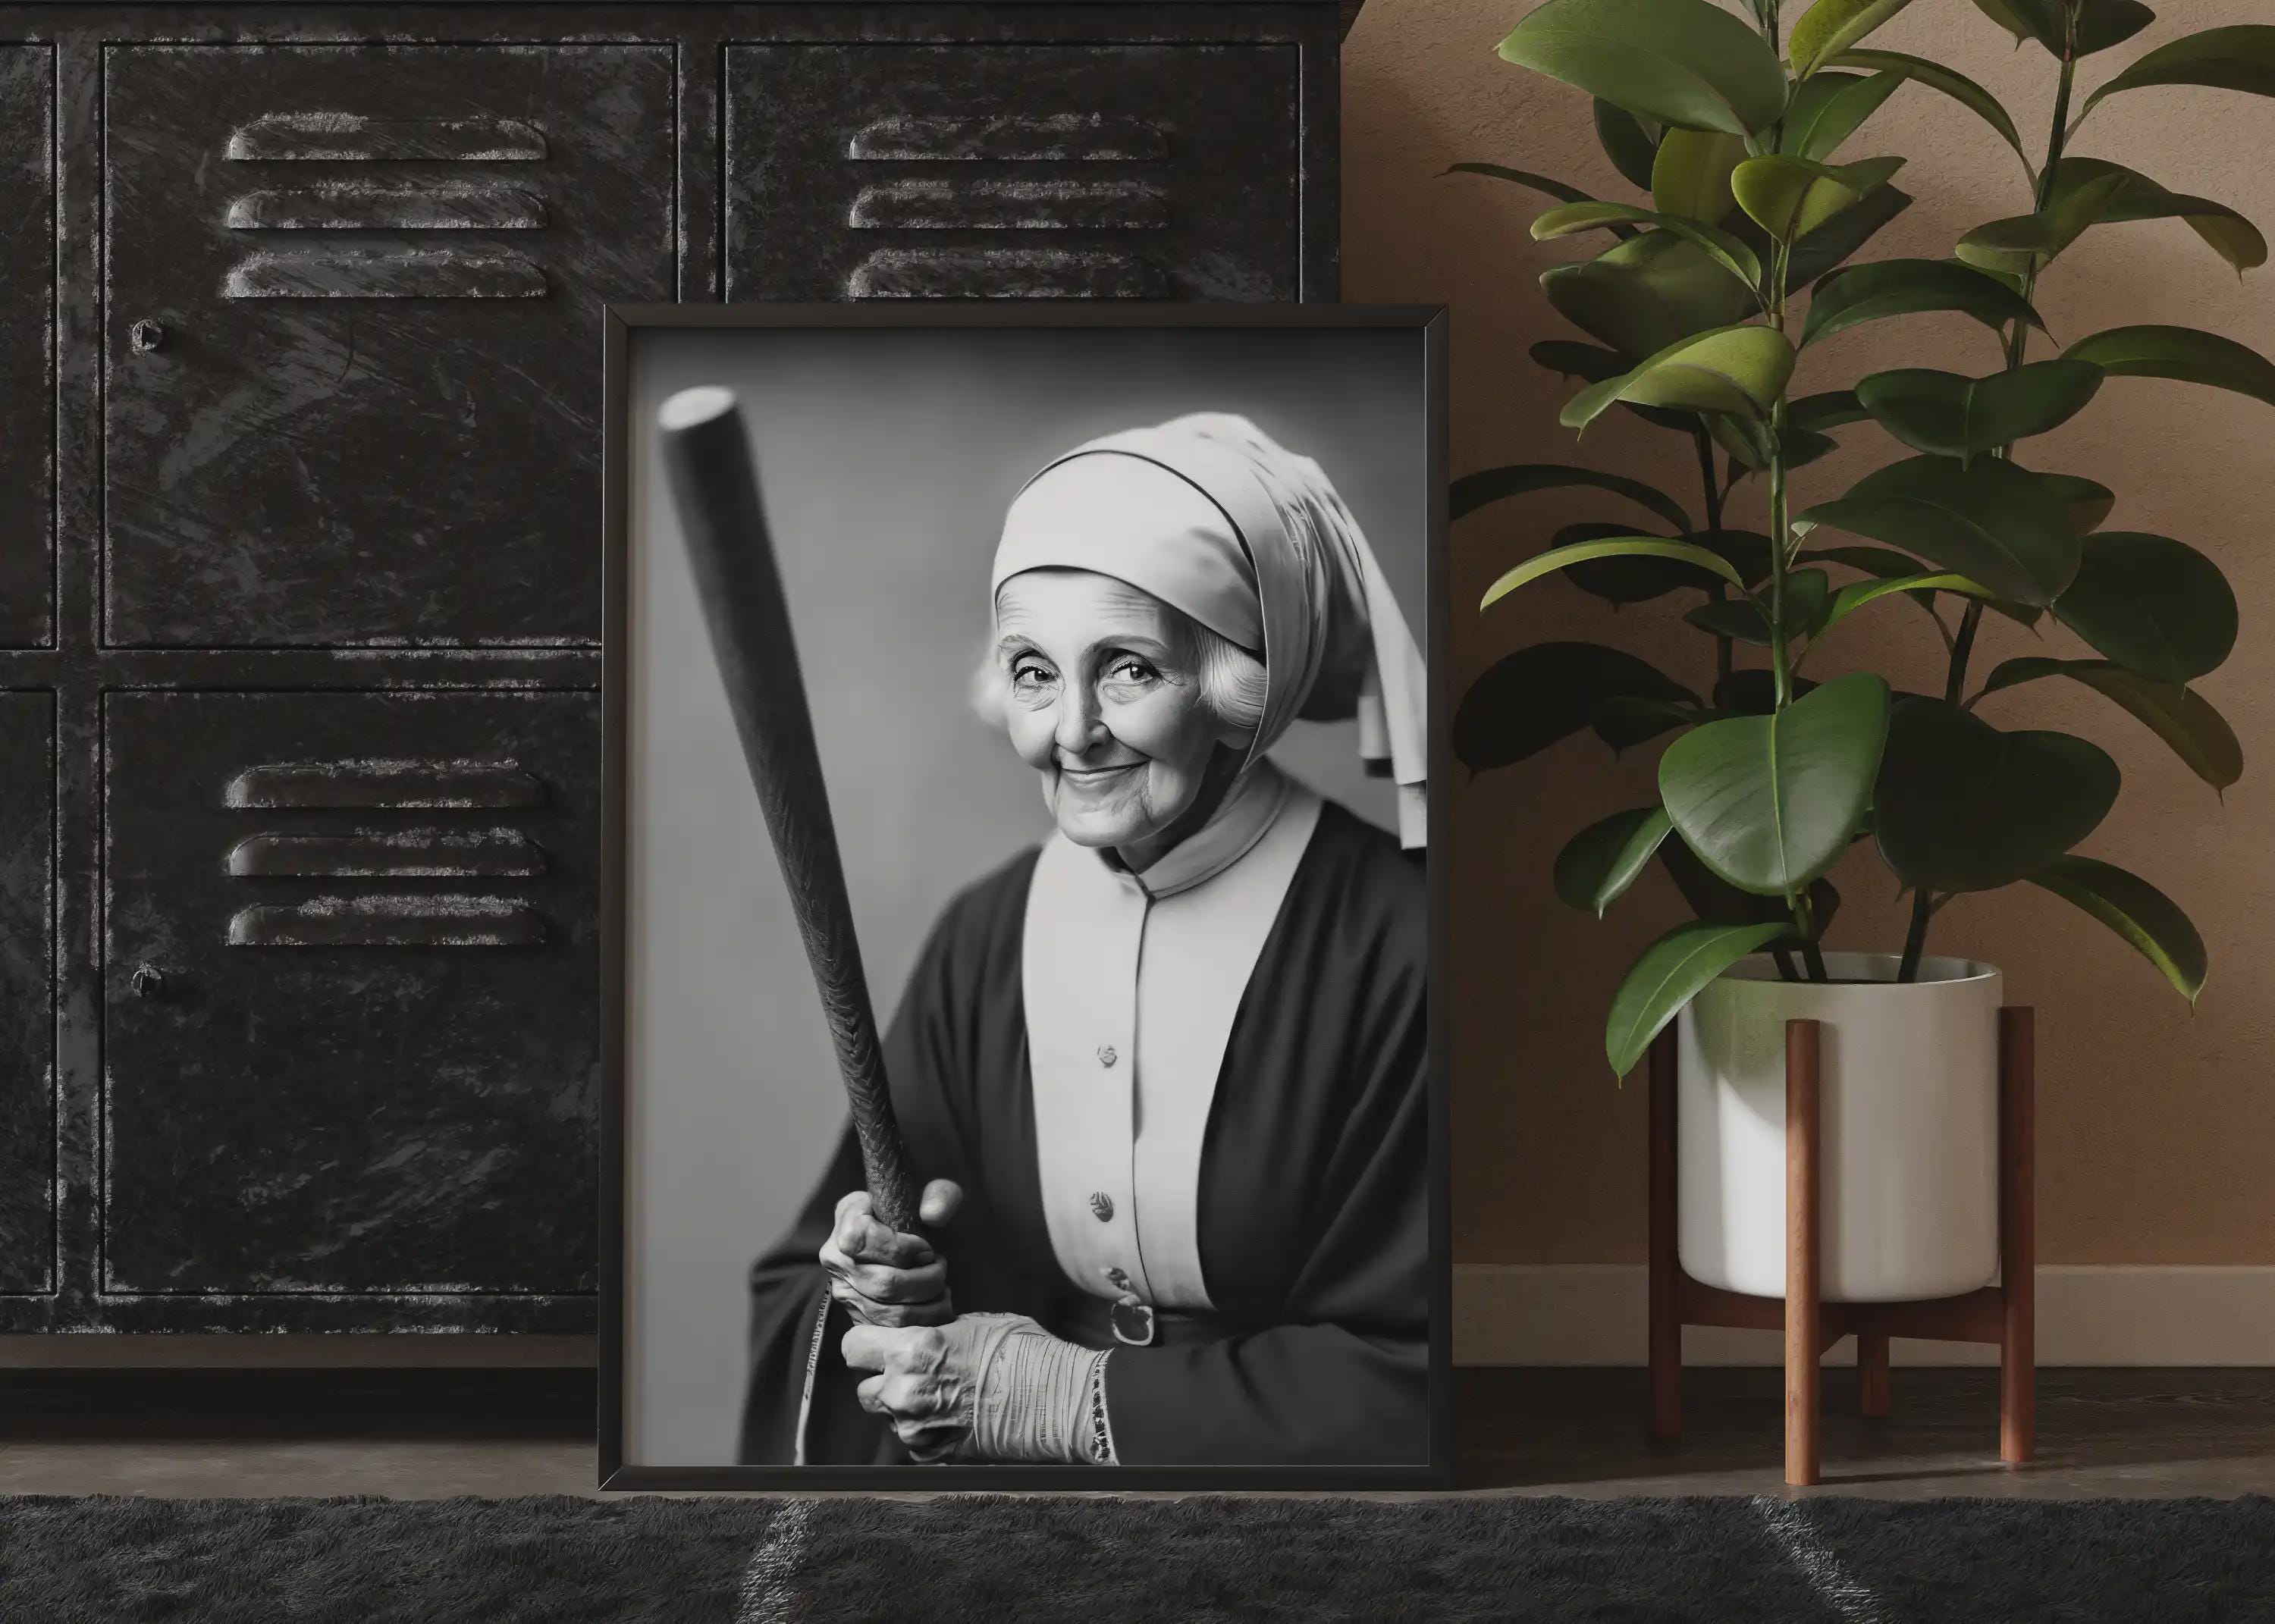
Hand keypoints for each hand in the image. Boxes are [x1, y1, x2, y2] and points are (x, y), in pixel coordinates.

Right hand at [818, 1178, 962, 1327]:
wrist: (906, 1233)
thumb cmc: (917, 1210)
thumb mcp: (932, 1193)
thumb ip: (939, 1195)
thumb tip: (933, 1214)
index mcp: (846, 1219)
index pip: (861, 1239)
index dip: (900, 1247)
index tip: (926, 1247)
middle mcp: (836, 1258)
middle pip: (881, 1283)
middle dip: (925, 1280)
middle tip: (942, 1267)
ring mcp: (844, 1291)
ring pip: (888, 1313)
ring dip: (927, 1305)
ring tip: (943, 1287)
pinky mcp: (857, 1316)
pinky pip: (890, 1333)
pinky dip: (922, 1324)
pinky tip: (937, 1307)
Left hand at [841, 1312, 1027, 1462]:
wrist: (1059, 1400)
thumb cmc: (1024, 1352)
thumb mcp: (974, 1324)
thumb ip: (933, 1334)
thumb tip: (918, 1336)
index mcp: (912, 1350)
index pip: (852, 1348)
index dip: (866, 1344)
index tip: (880, 1343)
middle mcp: (905, 1392)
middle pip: (864, 1388)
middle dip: (882, 1380)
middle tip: (914, 1371)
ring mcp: (918, 1429)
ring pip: (887, 1418)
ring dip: (903, 1408)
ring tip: (941, 1394)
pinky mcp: (935, 1455)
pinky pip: (913, 1442)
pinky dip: (925, 1431)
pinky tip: (954, 1416)